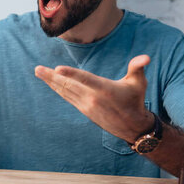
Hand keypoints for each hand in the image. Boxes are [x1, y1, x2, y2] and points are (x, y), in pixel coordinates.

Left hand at [35, 55, 154, 142]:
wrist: (132, 126)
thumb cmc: (135, 100)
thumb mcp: (139, 83)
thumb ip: (137, 67)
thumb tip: (146, 57)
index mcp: (105, 90)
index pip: (85, 79)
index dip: (71, 74)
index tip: (57, 69)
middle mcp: (93, 98)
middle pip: (69, 85)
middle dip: (52, 77)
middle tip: (37, 69)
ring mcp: (86, 105)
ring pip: (66, 91)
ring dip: (51, 82)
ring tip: (39, 72)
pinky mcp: (84, 110)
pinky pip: (67, 97)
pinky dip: (58, 89)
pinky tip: (50, 83)